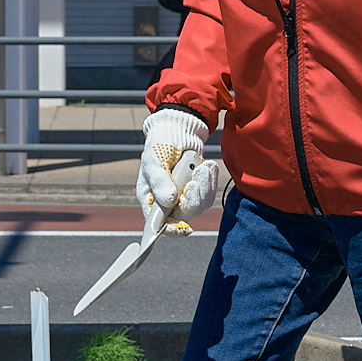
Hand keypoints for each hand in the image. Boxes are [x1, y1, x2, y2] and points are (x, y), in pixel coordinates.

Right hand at [137, 108, 219, 228]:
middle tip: (195, 179)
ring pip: (200, 205)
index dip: (172, 230)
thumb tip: (169, 201)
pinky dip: (211, 180)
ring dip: (204, 186)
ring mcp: (183, 197)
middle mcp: (166, 202)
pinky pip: (209, 194)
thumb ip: (160, 182)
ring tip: (202, 167)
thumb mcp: (156, 161)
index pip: (159, 224)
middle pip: (184, 215)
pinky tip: (207, 166)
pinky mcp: (198, 190)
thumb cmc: (161, 144)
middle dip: (193, 198)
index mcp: (150, 198)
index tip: (185, 228)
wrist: (178, 130)